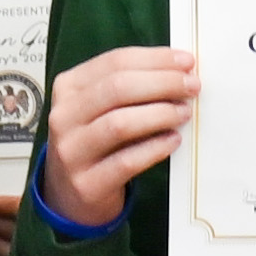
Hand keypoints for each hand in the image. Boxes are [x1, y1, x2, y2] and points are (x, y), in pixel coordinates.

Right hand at [37, 43, 195, 233]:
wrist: (70, 195)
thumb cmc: (95, 143)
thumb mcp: (99, 108)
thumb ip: (130, 88)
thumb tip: (179, 70)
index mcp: (68, 88)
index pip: (114, 62)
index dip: (155, 59)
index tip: (187, 61)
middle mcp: (63, 117)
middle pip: (117, 88)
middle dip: (162, 82)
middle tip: (192, 86)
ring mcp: (72, 152)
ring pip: (120, 123)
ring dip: (160, 114)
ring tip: (184, 113)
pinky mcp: (87, 183)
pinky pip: (126, 161)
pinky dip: (155, 148)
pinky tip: (173, 140)